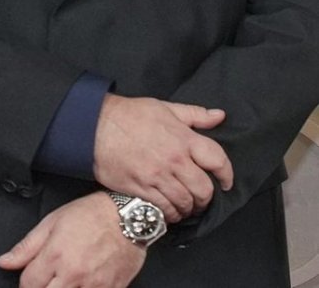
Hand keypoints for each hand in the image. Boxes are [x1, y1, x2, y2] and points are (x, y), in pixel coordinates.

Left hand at [0, 191, 144, 287]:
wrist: (127, 216)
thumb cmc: (91, 215)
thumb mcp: (52, 222)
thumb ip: (26, 246)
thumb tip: (5, 262)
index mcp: (55, 255)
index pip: (28, 284)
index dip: (26, 282)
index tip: (31, 278)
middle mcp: (73, 274)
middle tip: (47, 280)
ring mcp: (92, 286)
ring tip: (64, 280)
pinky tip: (81, 284)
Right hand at [93, 94, 233, 222]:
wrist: (95, 125)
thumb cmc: (130, 115)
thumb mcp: (164, 107)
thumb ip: (194, 114)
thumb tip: (219, 115)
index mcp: (182, 138)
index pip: (217, 159)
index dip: (227, 174)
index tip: (226, 181)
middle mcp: (174, 160)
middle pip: (204, 189)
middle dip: (206, 197)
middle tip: (201, 197)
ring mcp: (158, 177)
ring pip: (185, 203)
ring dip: (189, 208)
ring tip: (185, 205)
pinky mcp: (142, 189)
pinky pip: (164, 210)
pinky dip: (171, 214)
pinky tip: (169, 209)